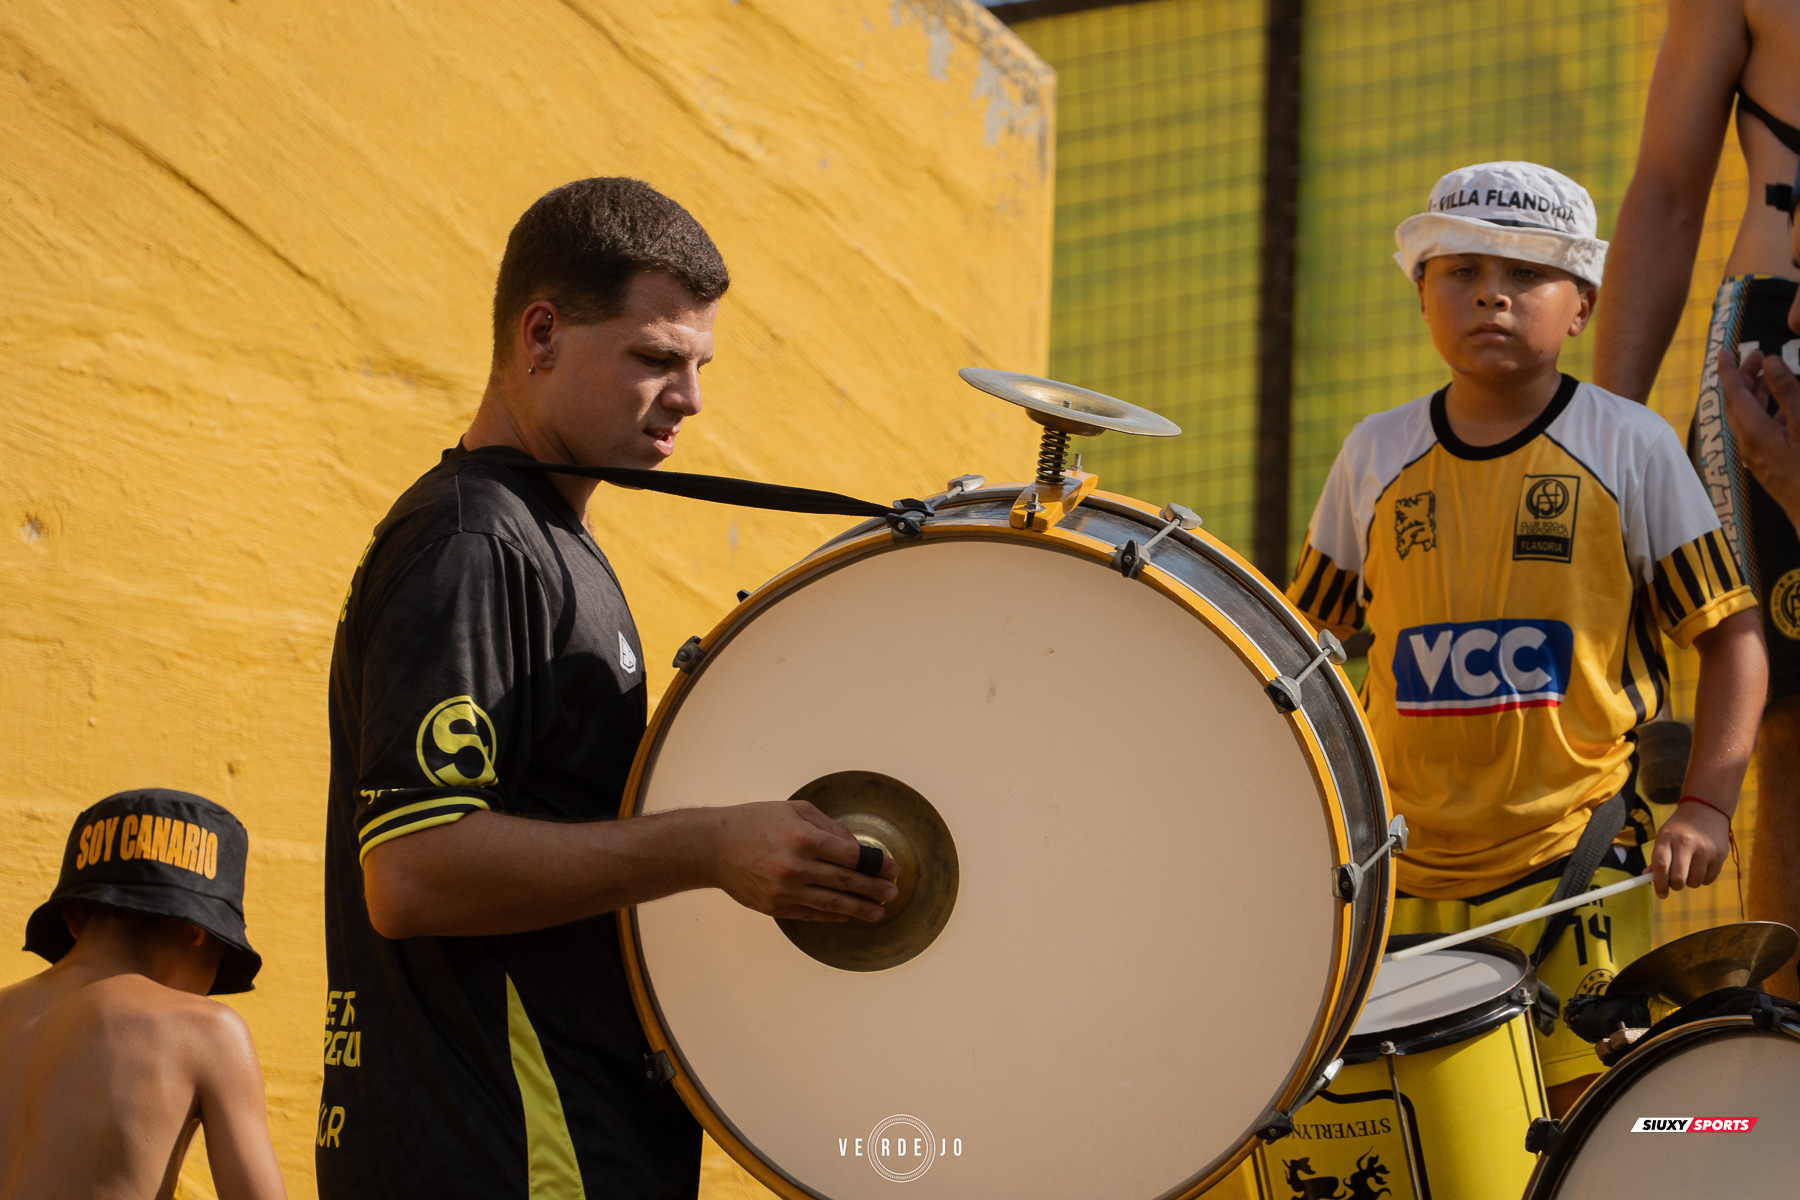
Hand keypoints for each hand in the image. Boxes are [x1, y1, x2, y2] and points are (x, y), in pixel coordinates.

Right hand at [710, 801, 898, 922]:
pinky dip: (833, 915)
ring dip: (860, 909)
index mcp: (803, 839)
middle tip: (893, 893)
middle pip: (847, 882)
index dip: (877, 865)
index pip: (852, 857)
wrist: (714, 847)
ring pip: (832, 904)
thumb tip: (857, 849)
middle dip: (875, 889)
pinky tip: (848, 915)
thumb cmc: (756, 822)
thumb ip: (830, 828)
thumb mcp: (795, 811)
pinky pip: (812, 914)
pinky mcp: (776, 907)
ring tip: (879, 912)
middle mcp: (796, 867)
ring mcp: (785, 891)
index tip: (893, 868)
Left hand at [1648, 800, 1731, 897]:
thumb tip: (1647, 878)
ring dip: (1690, 883)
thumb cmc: (1679, 829)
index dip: (1659, 883)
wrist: (1706, 811)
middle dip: (1674, 886)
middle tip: (1674, 884)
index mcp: (1667, 837)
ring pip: (1694, 882)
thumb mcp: (1664, 837)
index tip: (1661, 894)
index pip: (1661, 865)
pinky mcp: (1720, 855)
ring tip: (1689, 870)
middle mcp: (1686, 842)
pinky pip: (1708, 880)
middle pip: (1678, 878)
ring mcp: (1705, 849)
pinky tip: (1701, 867)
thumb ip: (1657, 859)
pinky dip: (1703, 879)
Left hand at [1720, 347, 1799, 528]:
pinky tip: (1781, 406)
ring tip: (1768, 374)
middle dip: (1743, 377)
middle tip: (1756, 355)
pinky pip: (1759, 430)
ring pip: (1748, 417)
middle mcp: (1748, 444)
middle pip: (1737, 403)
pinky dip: (1767, 411)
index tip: (1722, 350)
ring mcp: (1756, 456)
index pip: (1733, 393)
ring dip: (1756, 393)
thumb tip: (1770, 362)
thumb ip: (1787, 392)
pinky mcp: (1767, 463)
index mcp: (1753, 432)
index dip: (1728, 369)